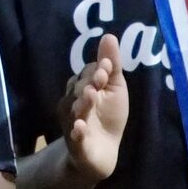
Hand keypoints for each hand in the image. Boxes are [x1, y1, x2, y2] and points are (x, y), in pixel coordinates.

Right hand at [59, 34, 129, 182]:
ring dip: (82, 104)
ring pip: (74, 111)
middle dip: (88, 85)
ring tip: (91, 97)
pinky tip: (80, 127)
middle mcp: (73, 104)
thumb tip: (109, 35)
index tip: (106, 67)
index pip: (85, 75)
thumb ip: (110, 65)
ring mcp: (73, 123)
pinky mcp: (78, 144)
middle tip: (98, 82)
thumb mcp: (114, 89)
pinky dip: (77, 132)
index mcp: (82, 90)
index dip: (95, 71)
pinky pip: (75, 137)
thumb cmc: (107, 116)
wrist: (102, 152)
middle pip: (77, 91)